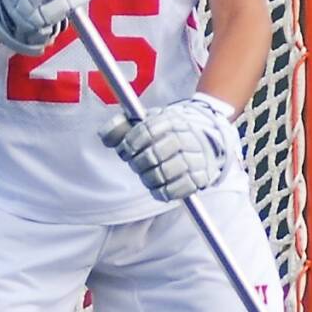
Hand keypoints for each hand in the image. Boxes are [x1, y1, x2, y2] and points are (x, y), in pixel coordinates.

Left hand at [101, 92, 239, 201]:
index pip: (145, 132)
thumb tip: (104, 136)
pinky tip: (159, 187)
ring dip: (149, 178)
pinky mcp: (202, 177)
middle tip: (137, 164)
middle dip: (138, 163)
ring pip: (163, 173)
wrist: (208, 138)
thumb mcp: (148, 120)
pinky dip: (164, 191)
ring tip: (148, 175)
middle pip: (152, 155)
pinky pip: (178, 190)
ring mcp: (195, 158)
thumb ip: (123, 126)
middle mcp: (185, 138)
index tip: (126, 150)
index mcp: (171, 121)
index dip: (130, 144)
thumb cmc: (169, 131)